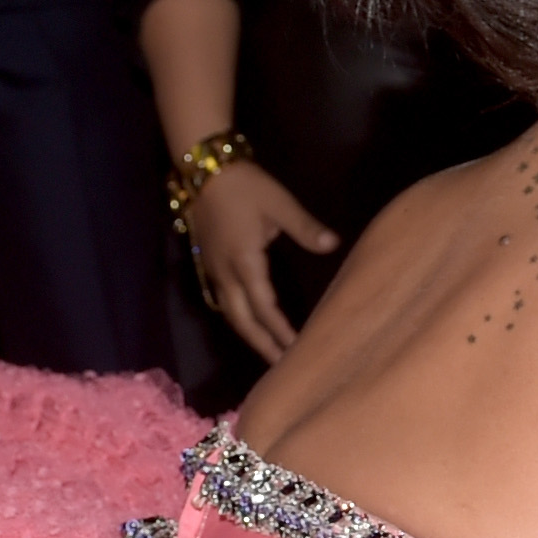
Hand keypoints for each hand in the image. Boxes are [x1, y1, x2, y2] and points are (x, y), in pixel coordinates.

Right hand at [187, 162, 337, 362]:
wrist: (204, 170)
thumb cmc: (245, 186)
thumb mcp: (280, 204)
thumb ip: (305, 228)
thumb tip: (332, 244)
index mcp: (244, 262)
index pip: (264, 306)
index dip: (279, 331)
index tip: (296, 350)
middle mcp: (225, 273)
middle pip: (242, 320)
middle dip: (261, 345)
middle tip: (281, 367)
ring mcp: (214, 270)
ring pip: (230, 313)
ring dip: (249, 334)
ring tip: (269, 351)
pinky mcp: (209, 263)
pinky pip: (224, 300)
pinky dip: (239, 318)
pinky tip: (250, 323)